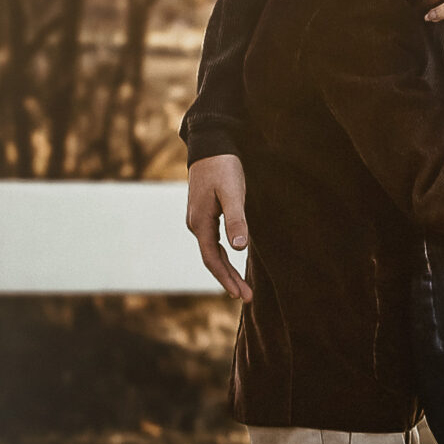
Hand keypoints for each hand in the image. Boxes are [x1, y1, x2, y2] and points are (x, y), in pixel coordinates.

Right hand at [187, 153, 252, 303]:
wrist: (210, 145)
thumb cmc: (223, 167)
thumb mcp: (232, 193)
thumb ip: (236, 219)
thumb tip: (239, 248)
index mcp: (200, 223)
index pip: (212, 259)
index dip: (226, 279)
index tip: (240, 295)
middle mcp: (195, 224)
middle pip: (211, 259)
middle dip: (228, 279)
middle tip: (247, 297)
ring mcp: (198, 219)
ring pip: (211, 251)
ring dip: (226, 269)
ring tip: (242, 286)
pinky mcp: (204, 213)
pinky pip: (212, 241)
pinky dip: (223, 255)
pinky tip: (234, 259)